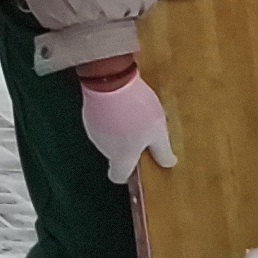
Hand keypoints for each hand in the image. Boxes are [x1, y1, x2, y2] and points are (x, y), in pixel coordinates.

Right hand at [76, 66, 174, 183]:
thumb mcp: (158, 132)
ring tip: (136, 112)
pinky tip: (124, 102)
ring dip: (120, 129)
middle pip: (115, 153)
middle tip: (145, 131)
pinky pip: (103, 120)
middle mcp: (103, 148)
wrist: (110, 81)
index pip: (118, 176)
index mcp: (120, 157)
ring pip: (109, 136)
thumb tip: (168, 163)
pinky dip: (112, 115)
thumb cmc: (135, 110)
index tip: (138, 166)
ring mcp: (93, 129)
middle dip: (129, 145)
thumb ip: (162, 151)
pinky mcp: (89, 112)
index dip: (128, 174)